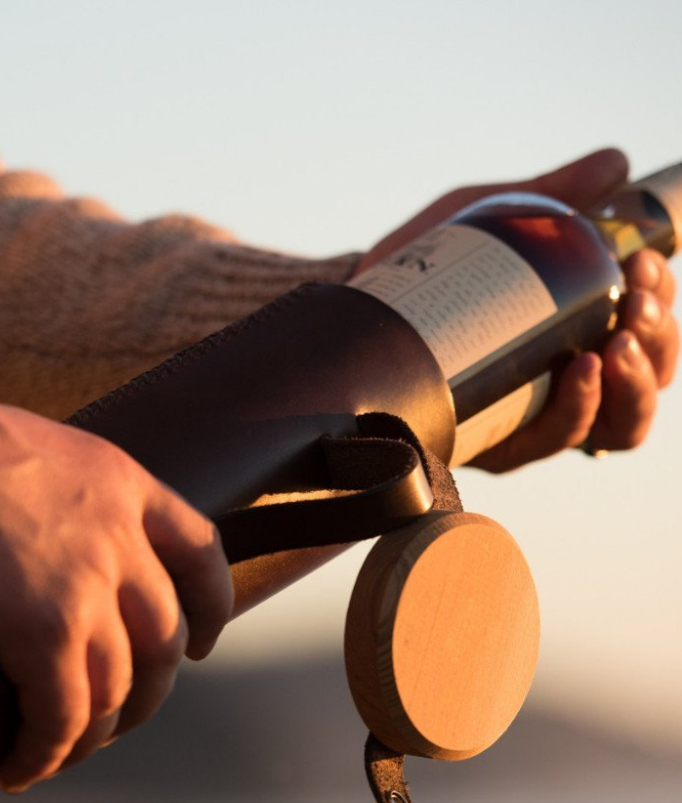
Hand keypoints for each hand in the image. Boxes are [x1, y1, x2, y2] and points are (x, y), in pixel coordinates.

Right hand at [0, 385, 232, 791]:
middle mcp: (120, 538)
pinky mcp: (44, 631)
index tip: (201, 645)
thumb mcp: (38, 450)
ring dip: (93, 733)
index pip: (201, 554)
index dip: (210, 609)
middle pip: (164, 639)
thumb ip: (68, 496)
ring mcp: (89, 587)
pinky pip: (63, 716)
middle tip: (118, 717)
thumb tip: (51, 539)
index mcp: (124, 486)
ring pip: (116, 688)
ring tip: (61, 752)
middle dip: (148, 692)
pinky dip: (48, 751)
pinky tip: (24, 766)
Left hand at [358, 148, 678, 471]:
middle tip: (635, 301)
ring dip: (633, 383)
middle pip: (644, 383)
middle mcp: (560, 383)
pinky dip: (576, 411)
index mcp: (574, 333)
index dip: (661, 305)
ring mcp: (527, 417)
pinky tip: (583, 372)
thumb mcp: (488, 216)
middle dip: (656, 340)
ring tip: (615, 342)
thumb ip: (548, 194)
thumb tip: (614, 161)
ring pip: (614, 425)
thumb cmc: (421, 261)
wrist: (350, 302)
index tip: (643, 264)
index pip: (646, 335)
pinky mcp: (490, 442)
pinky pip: (549, 442)